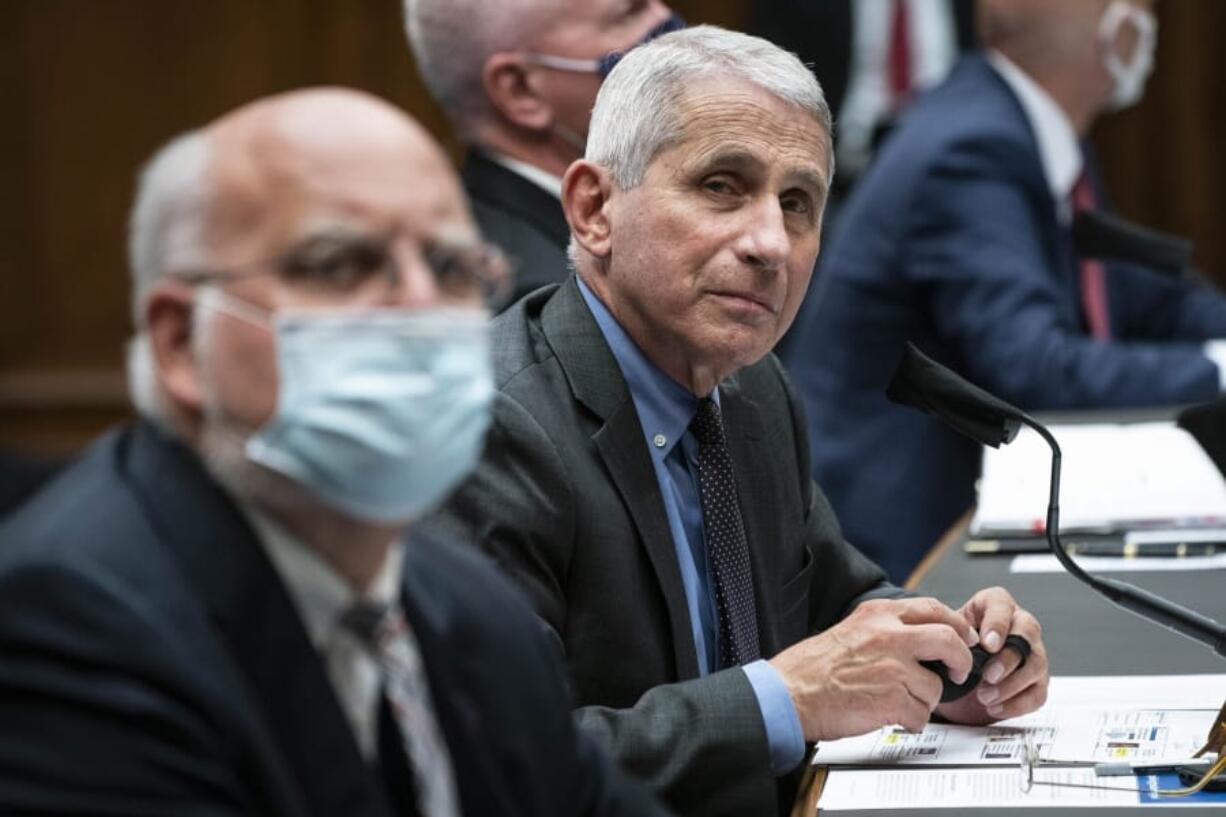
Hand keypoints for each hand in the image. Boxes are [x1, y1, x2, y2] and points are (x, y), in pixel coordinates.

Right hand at [770, 597, 977, 740]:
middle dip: (961, 659)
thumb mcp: (851, 630)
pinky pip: (921, 714)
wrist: (789, 693)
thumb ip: (884, 629)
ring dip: (924, 701)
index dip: (957, 625)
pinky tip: (893, 717)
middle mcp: (888, 636)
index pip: (933, 609)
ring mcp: (892, 667)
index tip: (963, 636)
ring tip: (901, 704)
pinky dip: (911, 721)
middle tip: (957, 671)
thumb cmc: (812, 668)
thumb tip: (918, 637)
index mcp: (877, 614)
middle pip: (949, 640)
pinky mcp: (892, 699)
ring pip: (935, 686)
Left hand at [935, 586, 1048, 724]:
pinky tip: (994, 708)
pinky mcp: (1036, 681)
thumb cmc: (954, 645)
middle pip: (1027, 634)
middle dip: (1007, 658)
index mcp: (995, 605)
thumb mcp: (948, 632)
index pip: (1002, 606)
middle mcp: (1020, 625)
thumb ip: (952, 632)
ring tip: (985, 696)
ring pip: (1036, 665)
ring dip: (1011, 685)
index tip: (987, 644)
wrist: (955, 672)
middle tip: (988, 675)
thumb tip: (954, 644)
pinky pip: (1037, 693)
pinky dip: (1016, 704)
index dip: (997, 625)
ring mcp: (1033, 653)